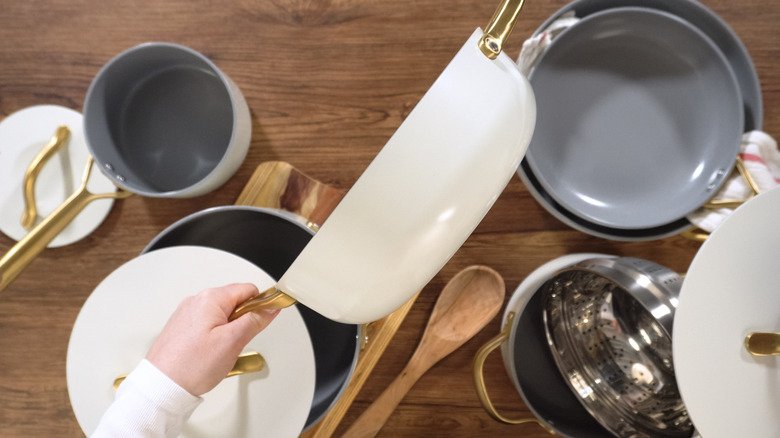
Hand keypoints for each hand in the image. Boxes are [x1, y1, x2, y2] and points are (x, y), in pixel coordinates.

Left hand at [145, 283, 278, 395]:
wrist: (161, 386)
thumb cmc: (190, 366)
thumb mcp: (233, 342)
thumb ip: (255, 320)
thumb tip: (270, 307)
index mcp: (210, 298)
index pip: (248, 290)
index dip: (260, 305)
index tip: (262, 321)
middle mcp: (196, 301)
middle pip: (235, 302)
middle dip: (242, 321)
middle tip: (236, 343)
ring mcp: (187, 313)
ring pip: (222, 315)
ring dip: (229, 330)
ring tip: (220, 351)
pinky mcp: (182, 326)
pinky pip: (207, 325)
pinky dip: (214, 336)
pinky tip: (209, 353)